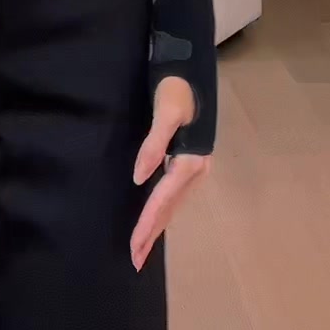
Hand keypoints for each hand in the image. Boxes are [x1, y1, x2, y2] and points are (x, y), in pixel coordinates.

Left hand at [130, 76, 210, 270]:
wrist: (190, 69)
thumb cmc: (177, 88)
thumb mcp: (166, 111)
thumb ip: (154, 144)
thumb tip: (140, 178)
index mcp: (190, 161)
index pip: (163, 200)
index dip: (147, 224)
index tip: (133, 246)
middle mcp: (195, 169)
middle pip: (169, 209)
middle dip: (151, 234)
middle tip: (135, 260)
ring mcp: (194, 167)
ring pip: (172, 205)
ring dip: (157, 226)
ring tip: (142, 248)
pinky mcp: (188, 161)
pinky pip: (173, 194)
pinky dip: (163, 211)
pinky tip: (155, 219)